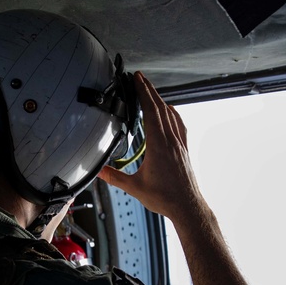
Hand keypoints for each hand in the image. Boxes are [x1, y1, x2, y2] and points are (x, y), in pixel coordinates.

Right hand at [98, 72, 206, 223]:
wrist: (188, 207)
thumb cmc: (165, 198)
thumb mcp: (135, 188)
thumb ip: (114, 177)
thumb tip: (97, 171)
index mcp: (159, 146)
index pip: (151, 112)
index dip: (143, 93)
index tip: (137, 79)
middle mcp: (172, 141)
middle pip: (161, 108)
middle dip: (150, 90)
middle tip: (140, 77)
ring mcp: (180, 144)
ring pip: (171, 115)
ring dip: (160, 100)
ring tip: (151, 90)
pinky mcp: (184, 150)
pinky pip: (179, 125)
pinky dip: (172, 114)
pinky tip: (169, 113)